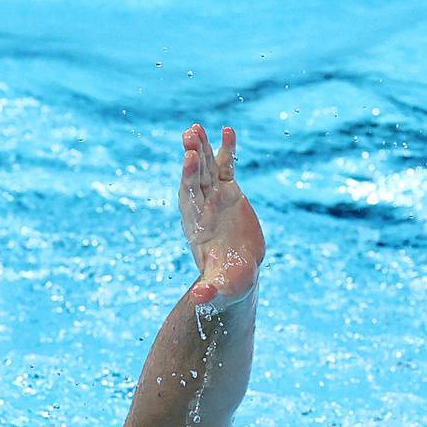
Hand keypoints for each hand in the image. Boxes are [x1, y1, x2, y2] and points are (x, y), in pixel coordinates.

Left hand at [179, 123, 264, 308]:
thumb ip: (209, 291)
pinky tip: (228, 130)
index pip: (190, 197)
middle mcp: (202, 207)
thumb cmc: (228, 283)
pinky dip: (227, 150)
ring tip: (197, 127)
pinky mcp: (229, 192)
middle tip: (190, 134)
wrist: (237, 272)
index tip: (188, 160)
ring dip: (202, 148)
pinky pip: (226, 167)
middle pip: (195, 177)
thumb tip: (200, 300)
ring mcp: (214, 197)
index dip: (189, 178)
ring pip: (205, 168)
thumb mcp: (221, 288)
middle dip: (193, 157)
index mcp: (197, 225)